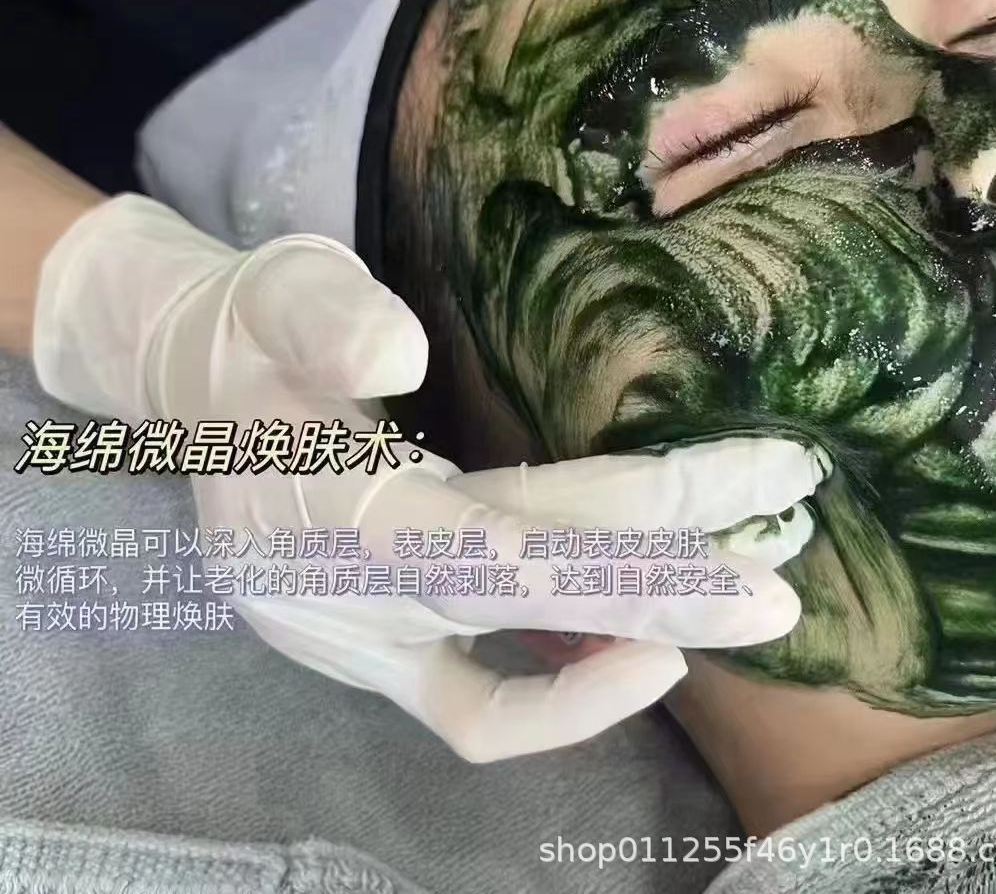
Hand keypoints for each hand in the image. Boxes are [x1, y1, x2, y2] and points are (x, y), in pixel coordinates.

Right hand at [34, 194, 825, 759]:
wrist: (197, 387)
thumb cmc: (252, 332)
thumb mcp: (279, 292)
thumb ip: (327, 320)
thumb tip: (399, 358)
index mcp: (334, 513)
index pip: (513, 533)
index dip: (642, 517)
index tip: (759, 482)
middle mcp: (349, 601)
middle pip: (534, 607)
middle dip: (673, 591)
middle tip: (786, 577)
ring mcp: (356, 645)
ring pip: (514, 677)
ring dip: (631, 641)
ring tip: (734, 600)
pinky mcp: (368, 658)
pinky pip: (472, 715)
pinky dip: (560, 697)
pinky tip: (636, 646)